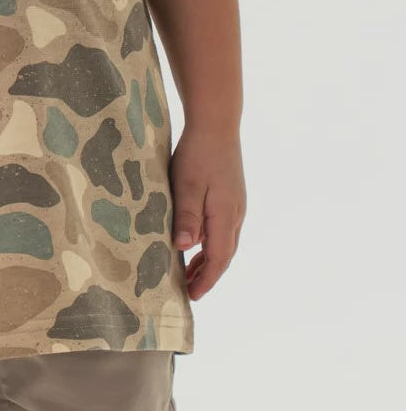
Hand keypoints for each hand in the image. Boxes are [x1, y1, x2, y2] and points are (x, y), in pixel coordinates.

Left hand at [169, 123, 246, 300]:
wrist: (216, 124)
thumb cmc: (198, 153)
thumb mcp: (187, 185)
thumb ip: (187, 216)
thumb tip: (184, 248)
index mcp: (225, 216)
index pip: (218, 258)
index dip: (205, 279)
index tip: (192, 296)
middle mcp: (235, 214)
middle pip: (224, 254)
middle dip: (208, 274)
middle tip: (190, 290)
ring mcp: (235, 203)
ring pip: (224, 240)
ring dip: (209, 258)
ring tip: (191, 271)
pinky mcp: (230, 194)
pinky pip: (222, 227)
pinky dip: (211, 241)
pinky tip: (197, 239)